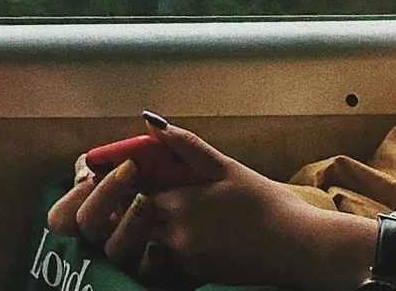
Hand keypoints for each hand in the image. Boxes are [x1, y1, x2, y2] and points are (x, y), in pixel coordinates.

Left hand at [47, 120, 391, 290]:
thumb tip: (149, 120)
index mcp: (177, 203)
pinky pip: (155, 268)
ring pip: (135, 248)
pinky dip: (150, 253)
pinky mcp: (192, 277)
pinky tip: (159, 237)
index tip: (97, 171)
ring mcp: (181, 261)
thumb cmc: (266, 203)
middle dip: (112, 208)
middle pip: (122, 223)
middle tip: (108, 192)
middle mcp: (172, 236)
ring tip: (132, 213)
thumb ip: (184, 145)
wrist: (299, 249)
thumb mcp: (225, 166)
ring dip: (128, 232)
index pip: (125, 190)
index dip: (110, 180)